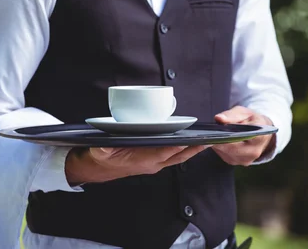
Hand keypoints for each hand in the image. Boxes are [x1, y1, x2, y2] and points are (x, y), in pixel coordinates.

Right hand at [66, 145, 209, 184]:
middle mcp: (151, 164)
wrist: (98, 168)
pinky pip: (174, 156)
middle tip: (208, 140)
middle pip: (177, 157)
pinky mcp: (154, 161)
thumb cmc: (101, 156)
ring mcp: (154, 163)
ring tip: (208, 139)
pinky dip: (185, 150)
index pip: (161, 154)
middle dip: (193, 149)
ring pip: (178, 158)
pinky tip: (194, 142)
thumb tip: (104, 145)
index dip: (173, 148)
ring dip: (193, 150)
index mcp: (140, 161)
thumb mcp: (99, 150)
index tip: (186, 142)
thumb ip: (103, 148)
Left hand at [212, 106, 275, 165]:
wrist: (259, 132)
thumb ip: (232, 115)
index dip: (229, 135)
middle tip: (212, 131)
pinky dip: (220, 147)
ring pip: (225, 152)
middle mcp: (254, 152)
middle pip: (231, 148)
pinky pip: (223, 155)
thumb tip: (219, 118)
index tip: (218, 131)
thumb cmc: (251, 120)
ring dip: (219, 143)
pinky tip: (220, 140)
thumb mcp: (244, 112)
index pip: (243, 138)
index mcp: (260, 137)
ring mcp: (245, 160)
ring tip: (217, 134)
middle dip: (220, 139)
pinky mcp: (237, 162)